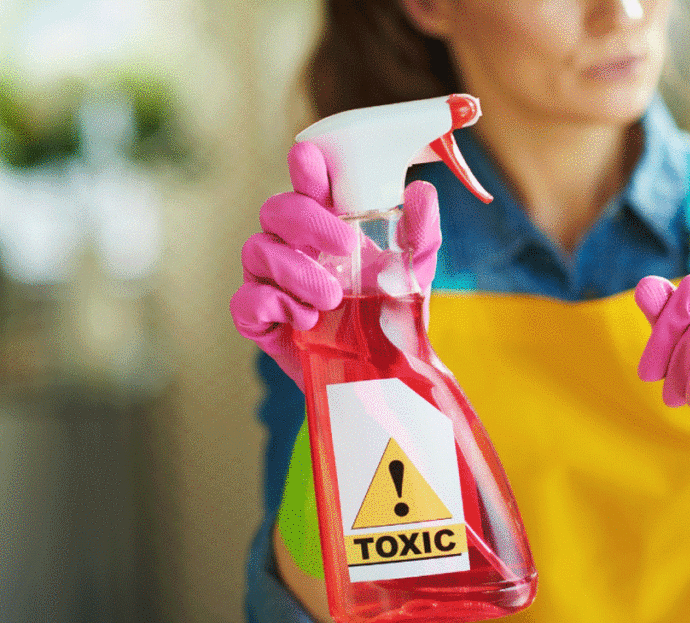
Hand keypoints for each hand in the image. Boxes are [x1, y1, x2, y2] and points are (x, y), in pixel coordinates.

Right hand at [229, 141, 441, 386]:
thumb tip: (423, 193)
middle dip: (308, 221)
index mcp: (324, 224)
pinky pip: (245, 301)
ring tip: (333, 298)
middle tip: (347, 246)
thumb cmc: (387, 312)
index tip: (310, 160)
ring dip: (298, 271)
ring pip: (258, 251)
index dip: (304, 169)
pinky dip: (273, 304)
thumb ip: (420, 235)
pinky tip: (305, 318)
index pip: (307, 185)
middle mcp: (291, 244)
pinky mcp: (259, 319)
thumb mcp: (412, 273)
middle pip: (276, 210)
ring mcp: (269, 279)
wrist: (376, 373)